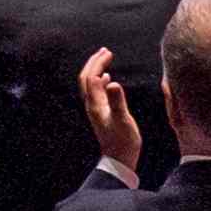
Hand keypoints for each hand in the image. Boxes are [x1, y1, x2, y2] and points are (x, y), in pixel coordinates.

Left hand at [77, 44, 147, 182]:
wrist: (119, 160)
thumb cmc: (123, 142)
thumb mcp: (123, 120)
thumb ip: (117, 101)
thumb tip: (112, 82)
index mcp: (95, 104)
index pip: (92, 77)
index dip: (98, 63)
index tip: (108, 52)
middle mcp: (92, 105)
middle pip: (87, 78)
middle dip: (94, 62)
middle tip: (105, 50)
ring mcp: (96, 109)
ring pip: (91, 84)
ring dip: (97, 69)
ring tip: (106, 58)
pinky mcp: (101, 113)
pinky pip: (97, 91)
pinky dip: (101, 80)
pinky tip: (109, 79)